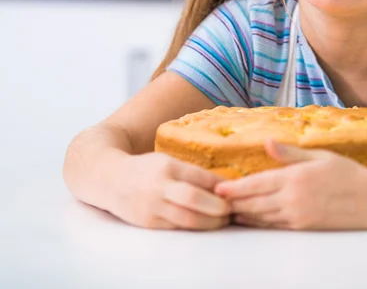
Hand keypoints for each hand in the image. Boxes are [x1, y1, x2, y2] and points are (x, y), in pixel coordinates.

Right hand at [110, 152, 230, 229]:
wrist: (109, 178)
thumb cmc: (146, 168)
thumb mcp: (167, 161)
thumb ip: (190, 172)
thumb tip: (223, 184)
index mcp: (167, 166)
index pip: (201, 177)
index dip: (221, 186)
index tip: (236, 189)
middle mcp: (159, 186)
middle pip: (195, 199)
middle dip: (218, 207)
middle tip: (233, 209)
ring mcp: (152, 206)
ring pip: (187, 219)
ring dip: (210, 222)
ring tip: (224, 220)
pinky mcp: (148, 222)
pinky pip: (176, 227)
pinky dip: (194, 227)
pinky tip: (206, 225)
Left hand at [215, 140, 366, 229]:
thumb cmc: (348, 173)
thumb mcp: (319, 156)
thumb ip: (290, 153)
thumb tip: (267, 142)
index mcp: (295, 177)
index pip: (256, 184)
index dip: (235, 188)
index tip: (218, 188)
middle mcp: (292, 198)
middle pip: (254, 203)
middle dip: (234, 202)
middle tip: (215, 202)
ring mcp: (298, 215)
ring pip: (262, 217)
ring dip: (244, 214)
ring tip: (228, 211)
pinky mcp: (304, 227)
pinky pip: (275, 226)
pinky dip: (260, 223)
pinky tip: (252, 220)